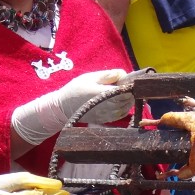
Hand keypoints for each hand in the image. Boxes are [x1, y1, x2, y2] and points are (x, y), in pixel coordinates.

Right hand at [11, 69, 134, 144]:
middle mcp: (107, 106)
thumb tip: (122, 74)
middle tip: (125, 84)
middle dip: (130, 91)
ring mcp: (107, 115)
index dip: (130, 85)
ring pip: (126, 108)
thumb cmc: (75, 89)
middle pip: (128, 100)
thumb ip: (107, 76)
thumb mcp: (89, 77)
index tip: (128, 80)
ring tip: (122, 92)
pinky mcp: (106, 120)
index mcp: (103, 93)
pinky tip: (119, 101)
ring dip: (128, 100)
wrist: (64, 107)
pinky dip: (124, 107)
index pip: (125, 92)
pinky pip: (121, 114)